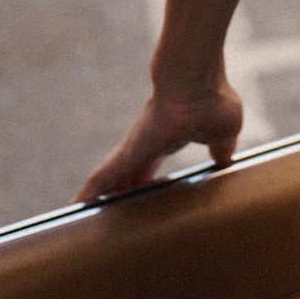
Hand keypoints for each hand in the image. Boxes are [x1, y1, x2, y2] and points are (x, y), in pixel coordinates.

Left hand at [76, 77, 243, 201]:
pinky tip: (74, 207)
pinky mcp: (127, 152)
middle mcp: (146, 144)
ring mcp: (134, 148)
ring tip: (82, 218)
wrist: (195, 80)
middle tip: (109, 217)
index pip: (148, 167)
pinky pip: (102, 178)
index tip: (140, 196)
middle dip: (119, 195)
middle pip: (125, 176)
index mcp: (169, 140)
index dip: (144, 182)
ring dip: (99, 199)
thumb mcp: (224, 131)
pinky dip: (88, 192)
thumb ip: (222, 147)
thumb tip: (225, 160)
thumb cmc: (212, 98)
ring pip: (110, 180)